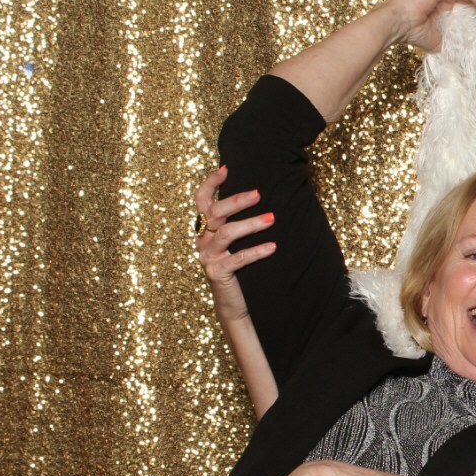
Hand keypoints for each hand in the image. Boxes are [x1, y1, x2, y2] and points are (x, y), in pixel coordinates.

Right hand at [192, 165, 275, 319]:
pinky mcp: (217, 273)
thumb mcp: (238, 243)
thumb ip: (238, 222)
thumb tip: (259, 195)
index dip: (211, 184)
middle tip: (259, 194)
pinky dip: (257, 250)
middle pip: (215, 212)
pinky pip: (238, 258)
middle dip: (236, 201)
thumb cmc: (241, 270)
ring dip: (251, 224)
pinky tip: (273, 247)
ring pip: (227, 233)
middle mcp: (202, 241)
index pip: (201, 201)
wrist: (236, 306)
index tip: (227, 169)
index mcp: (205, 230)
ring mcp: (208, 257)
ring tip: (272, 219)